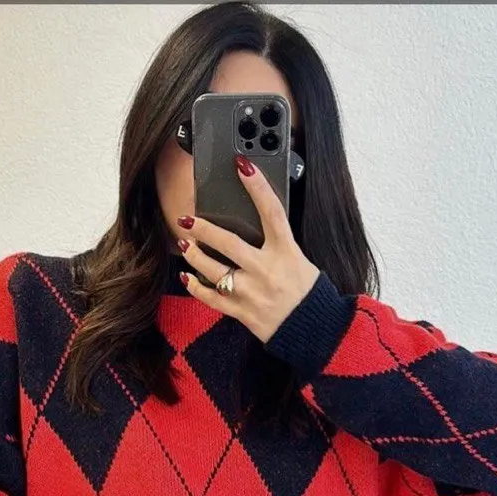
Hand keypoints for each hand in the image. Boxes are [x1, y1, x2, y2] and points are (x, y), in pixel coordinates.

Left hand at [176, 155, 319, 342]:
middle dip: (204, 228)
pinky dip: (195, 287)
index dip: (257, 186)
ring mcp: (252, 293)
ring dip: (194, 255)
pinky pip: (212, 298)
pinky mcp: (242, 312)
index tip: (241, 165)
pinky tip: (186, 276)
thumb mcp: (299, 259)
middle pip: (229, 243)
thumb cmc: (306, 292)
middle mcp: (267, 271)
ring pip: (214, 270)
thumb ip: (277, 242)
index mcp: (286, 252)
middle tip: (187, 218)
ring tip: (185, 243)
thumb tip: (254, 222)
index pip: (271, 212)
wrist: (312, 330)